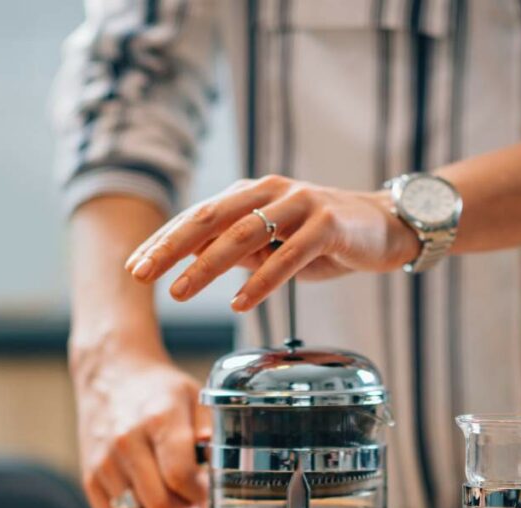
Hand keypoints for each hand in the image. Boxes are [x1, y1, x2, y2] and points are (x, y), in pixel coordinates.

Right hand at [72, 353, 209, 507]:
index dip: (202, 498)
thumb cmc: (160, 390)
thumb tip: (223, 475)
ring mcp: (104, 464)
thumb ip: (212, 435)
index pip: (180, 475)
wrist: (112, 374)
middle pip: (158, 505)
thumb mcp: (196, 398)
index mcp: (158, 419)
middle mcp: (126, 443)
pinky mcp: (90, 480)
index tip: (213, 502)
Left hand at [124, 175, 420, 311]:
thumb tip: (196, 265)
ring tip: (179, 292)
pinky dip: (262, 280)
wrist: (386, 226)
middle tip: (141, 274)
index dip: (163, 240)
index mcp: (252, 194)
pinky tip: (240, 303)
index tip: (133, 266)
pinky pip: (289, 255)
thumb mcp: (275, 244)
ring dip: (207, 265)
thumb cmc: (326, 237)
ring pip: (244, 234)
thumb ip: (239, 250)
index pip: (198, 215)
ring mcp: (301, 204)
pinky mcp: (328, 224)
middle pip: (211, 218)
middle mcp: (271, 191)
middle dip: (171, 247)